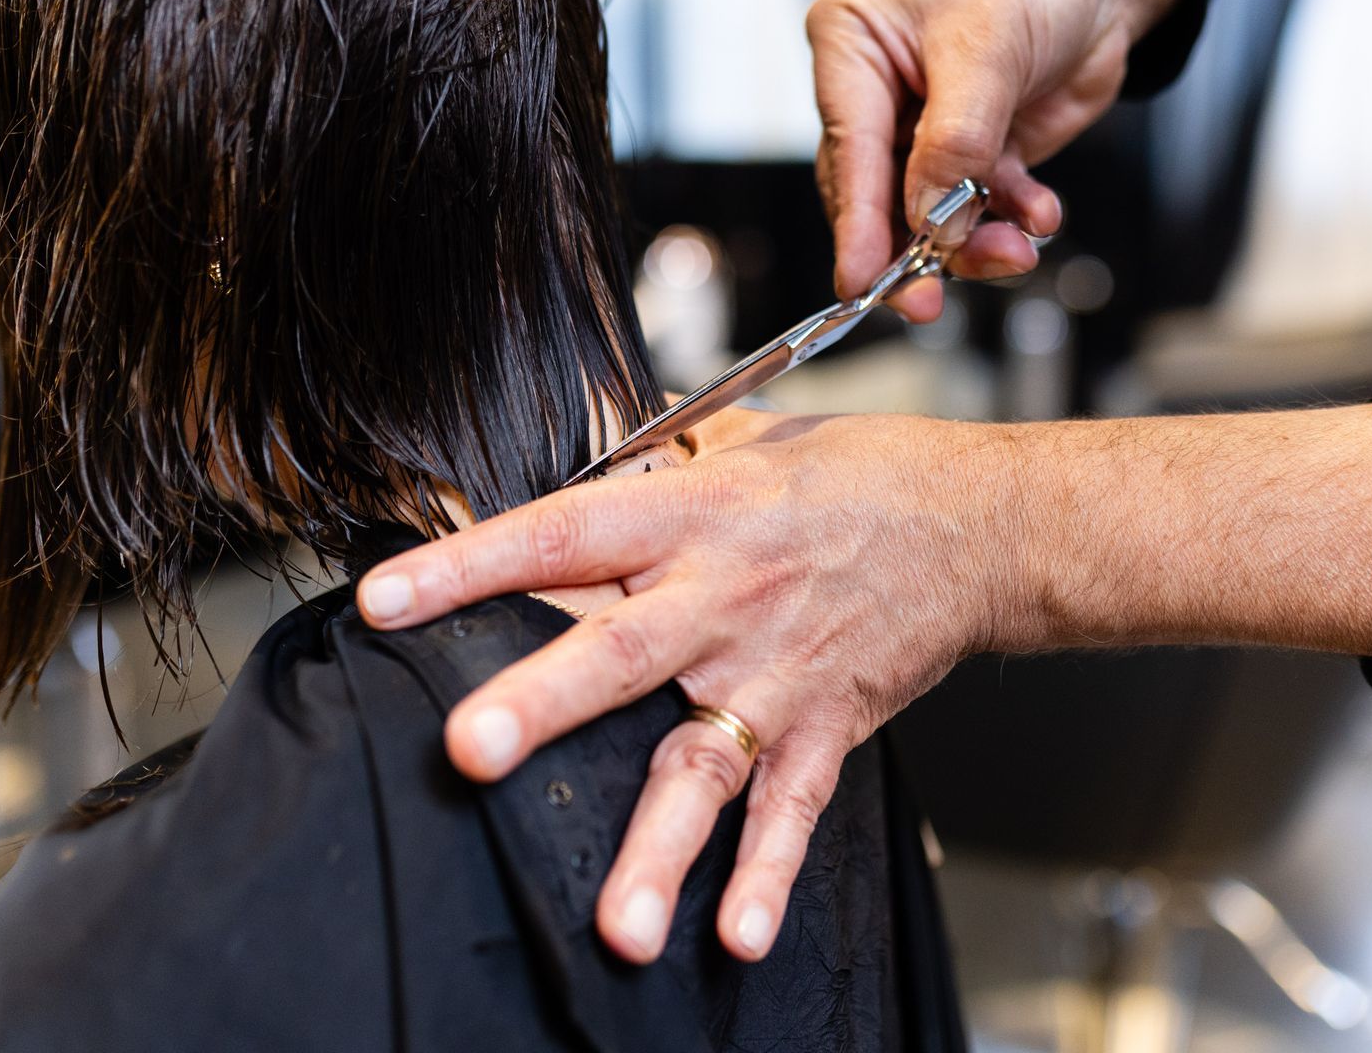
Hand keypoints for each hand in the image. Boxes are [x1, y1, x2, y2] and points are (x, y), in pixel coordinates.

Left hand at [354, 409, 1033, 963]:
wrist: (984, 523)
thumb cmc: (863, 472)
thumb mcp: (750, 436)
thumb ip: (657, 458)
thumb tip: (583, 460)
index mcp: (692, 516)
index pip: (562, 535)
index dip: (471, 566)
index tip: (386, 601)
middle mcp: (723, 599)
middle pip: (616, 654)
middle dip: (541, 704)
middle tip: (469, 750)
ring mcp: (775, 674)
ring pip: (703, 762)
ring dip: (660, 846)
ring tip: (617, 926)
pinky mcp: (827, 726)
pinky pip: (791, 810)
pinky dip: (766, 874)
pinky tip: (737, 935)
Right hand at [807, 0, 1182, 320]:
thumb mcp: (988, 48)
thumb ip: (954, 142)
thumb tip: (927, 222)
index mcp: (851, 46)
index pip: (848, 149)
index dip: (856, 222)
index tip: (860, 280)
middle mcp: (878, 92)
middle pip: (878, 195)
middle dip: (912, 247)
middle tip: (924, 303)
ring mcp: (926, 127)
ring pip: (929, 214)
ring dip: (971, 242)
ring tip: (1016, 251)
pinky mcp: (977, 151)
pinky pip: (980, 208)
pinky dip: (1009, 222)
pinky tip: (1038, 216)